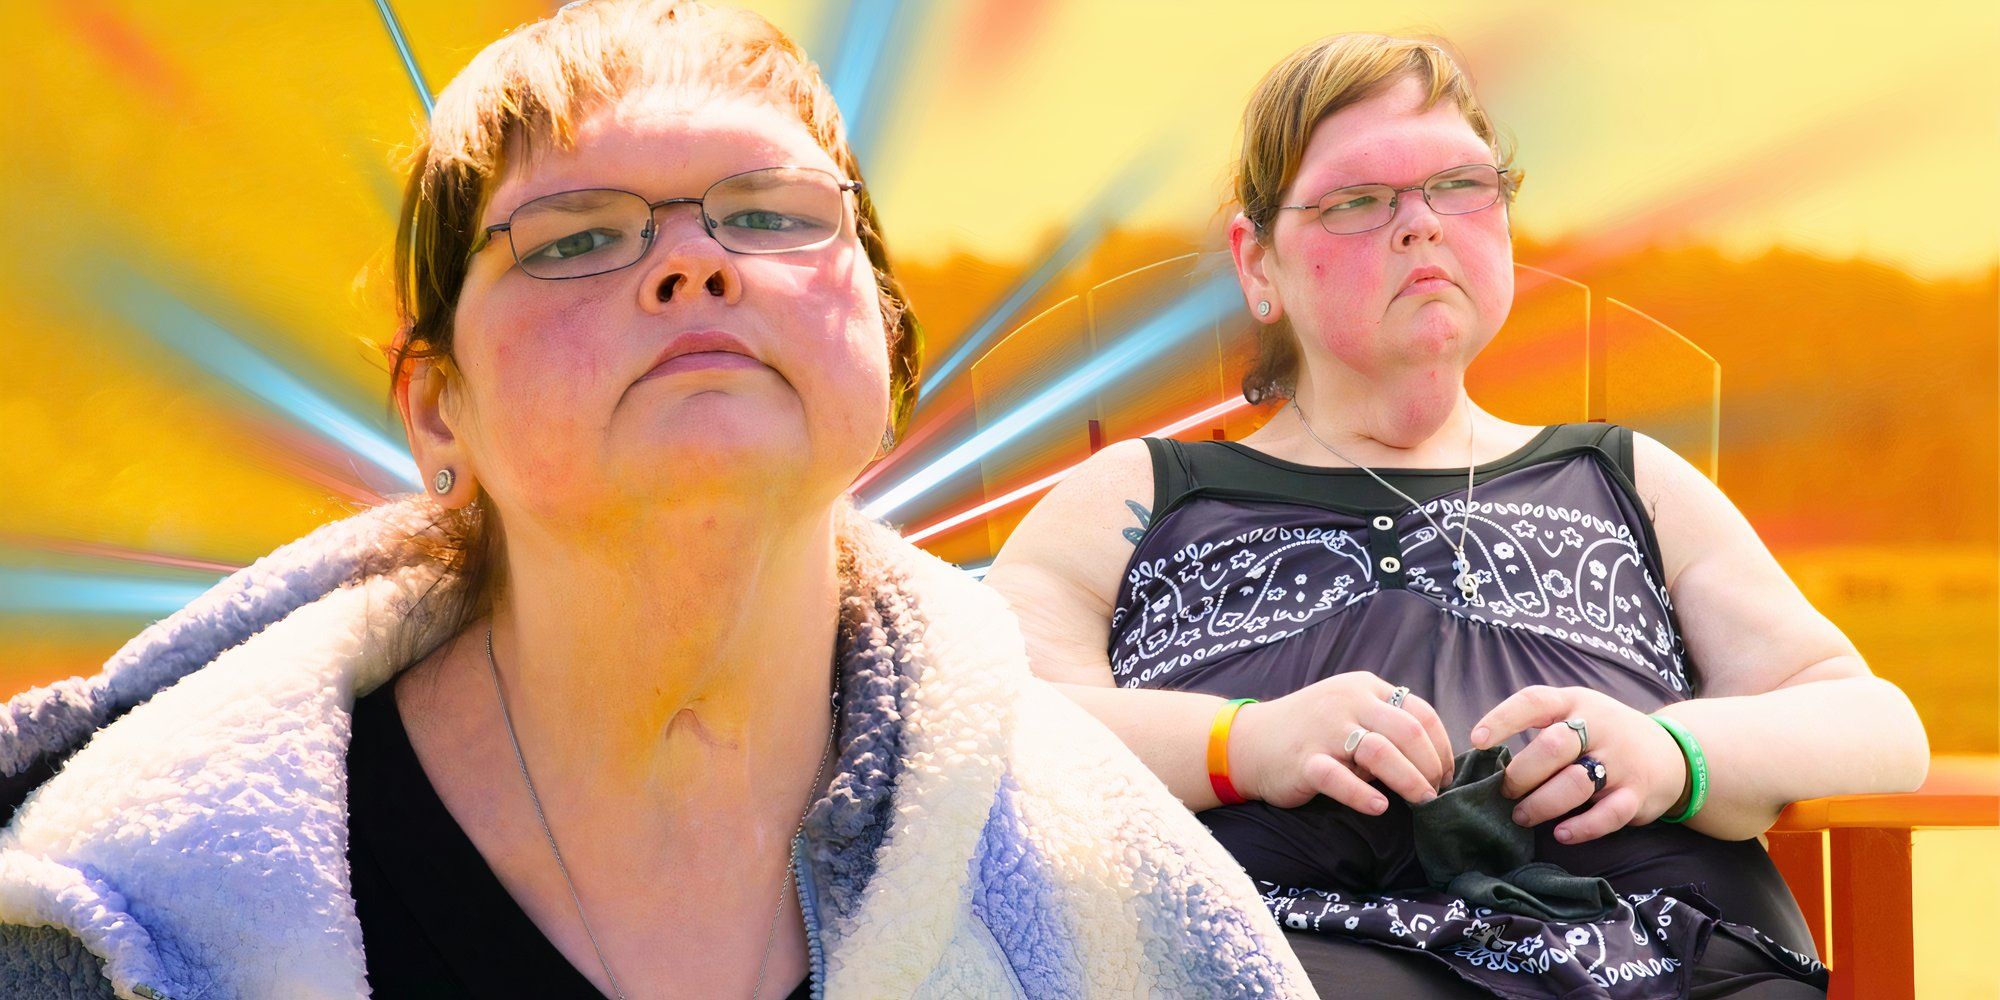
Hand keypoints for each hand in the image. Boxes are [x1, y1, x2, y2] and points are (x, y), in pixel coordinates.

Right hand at [1233, 672, 1454, 814]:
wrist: (1247, 741)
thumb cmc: (1309, 730)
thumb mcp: (1348, 710)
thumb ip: (1384, 724)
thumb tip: (1433, 759)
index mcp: (1364, 687)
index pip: (1420, 712)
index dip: (1442, 746)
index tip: (1446, 775)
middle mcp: (1347, 702)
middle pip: (1407, 731)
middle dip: (1430, 766)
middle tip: (1436, 792)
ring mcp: (1324, 730)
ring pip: (1380, 751)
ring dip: (1409, 780)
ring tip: (1421, 801)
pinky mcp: (1304, 760)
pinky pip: (1339, 778)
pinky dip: (1364, 795)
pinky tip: (1379, 807)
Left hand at [1470, 685, 1690, 843]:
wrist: (1672, 752)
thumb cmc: (1603, 735)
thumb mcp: (1577, 713)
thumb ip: (1541, 727)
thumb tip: (1487, 760)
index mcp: (1576, 702)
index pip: (1534, 701)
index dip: (1502, 719)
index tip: (1477, 740)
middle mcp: (1599, 726)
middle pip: (1553, 746)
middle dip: (1521, 774)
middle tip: (1505, 792)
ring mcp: (1621, 760)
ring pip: (1575, 782)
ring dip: (1542, 804)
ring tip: (1522, 816)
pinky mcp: (1638, 794)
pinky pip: (1608, 815)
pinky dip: (1582, 828)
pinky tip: (1561, 833)